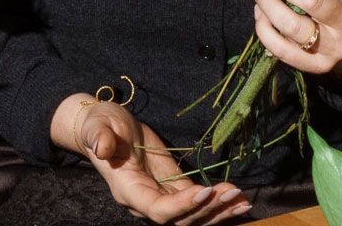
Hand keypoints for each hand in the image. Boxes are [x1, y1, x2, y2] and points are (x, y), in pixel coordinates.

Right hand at [52, 95, 251, 223]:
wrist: (105, 128)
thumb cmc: (100, 124)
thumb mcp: (98, 125)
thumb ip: (98, 137)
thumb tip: (102, 148)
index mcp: (128, 190)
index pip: (158, 210)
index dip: (182, 205)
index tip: (204, 190)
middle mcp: (146, 202)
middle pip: (181, 219)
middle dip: (208, 208)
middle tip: (233, 192)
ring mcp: (162, 198)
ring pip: (194, 217)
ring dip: (219, 211)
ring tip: (243, 201)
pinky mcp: (174, 188)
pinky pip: (198, 203)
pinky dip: (219, 204)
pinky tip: (240, 200)